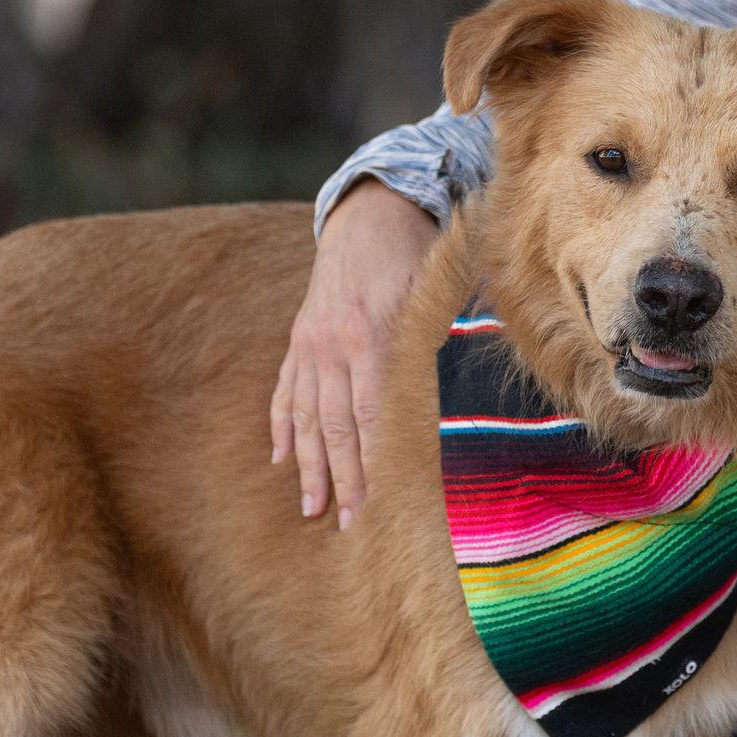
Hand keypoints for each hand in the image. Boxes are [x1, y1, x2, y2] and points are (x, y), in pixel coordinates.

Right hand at [272, 183, 438, 528]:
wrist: (371, 213)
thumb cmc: (416, 259)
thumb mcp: (435, 298)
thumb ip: (434, 350)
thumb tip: (455, 406)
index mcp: (373, 338)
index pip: (371, 416)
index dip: (371, 463)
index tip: (375, 504)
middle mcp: (335, 345)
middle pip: (336, 426)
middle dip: (341, 479)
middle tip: (344, 524)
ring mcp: (310, 343)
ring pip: (306, 416)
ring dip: (309, 465)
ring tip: (311, 508)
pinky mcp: (298, 339)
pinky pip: (285, 390)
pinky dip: (282, 426)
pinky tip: (280, 459)